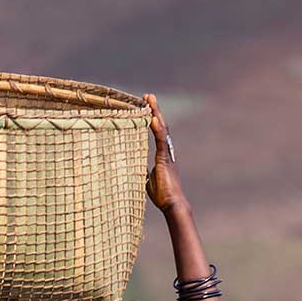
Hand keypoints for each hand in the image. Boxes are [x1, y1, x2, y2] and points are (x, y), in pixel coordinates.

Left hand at [146, 94, 186, 214]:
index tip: (146, 107)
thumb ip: (140, 171)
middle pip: (160, 126)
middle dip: (154, 110)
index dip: (151, 119)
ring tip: (149, 99)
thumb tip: (130, 168)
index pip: (156, 132)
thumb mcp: (146, 180)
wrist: (172, 204)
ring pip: (162, 129)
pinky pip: (161, 141)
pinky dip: (156, 129)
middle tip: (147, 96)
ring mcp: (167, 154)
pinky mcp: (165, 159)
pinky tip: (151, 118)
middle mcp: (166, 151)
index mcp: (162, 155)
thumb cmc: (161, 195)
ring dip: (155, 113)